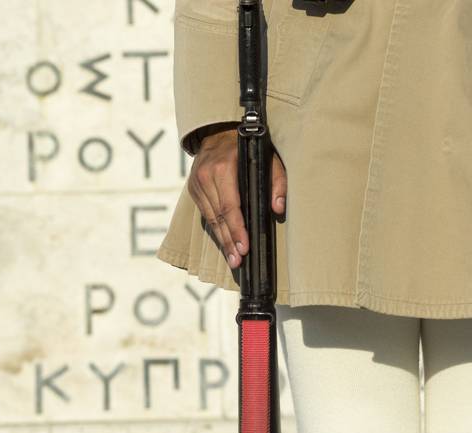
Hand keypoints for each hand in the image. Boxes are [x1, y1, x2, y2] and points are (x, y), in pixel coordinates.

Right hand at [189, 128, 286, 269]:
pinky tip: (225, 242)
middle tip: (238, 262)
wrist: (218, 130)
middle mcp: (206, 176)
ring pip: (210, 219)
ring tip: (233, 259)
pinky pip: (205, 214)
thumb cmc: (247, 145)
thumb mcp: (268, 157)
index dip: (236, 229)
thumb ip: (277, 181)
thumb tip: (278, 208)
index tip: (244, 247)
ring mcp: (196, 184)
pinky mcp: (193, 189)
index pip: (229, 206)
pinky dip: (216, 229)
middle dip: (229, 241)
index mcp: (223, 168)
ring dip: (222, 240)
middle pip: (218, 217)